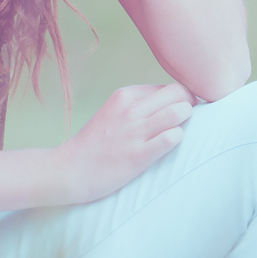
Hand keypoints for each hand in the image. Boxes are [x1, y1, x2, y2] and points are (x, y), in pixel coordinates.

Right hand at [60, 83, 192, 202]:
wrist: (67, 170)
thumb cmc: (95, 143)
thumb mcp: (113, 112)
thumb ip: (139, 104)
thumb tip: (174, 101)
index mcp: (124, 95)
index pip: (169, 86)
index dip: (181, 99)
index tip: (179, 111)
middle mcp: (130, 109)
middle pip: (179, 94)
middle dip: (189, 105)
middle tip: (184, 121)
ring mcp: (134, 132)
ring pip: (179, 112)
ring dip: (186, 120)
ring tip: (176, 131)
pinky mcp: (138, 155)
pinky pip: (171, 138)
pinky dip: (177, 139)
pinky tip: (168, 145)